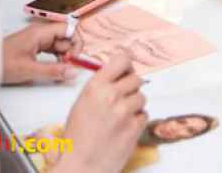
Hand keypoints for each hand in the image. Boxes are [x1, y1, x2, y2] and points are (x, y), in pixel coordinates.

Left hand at [1, 21, 82, 84]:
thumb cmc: (2, 63)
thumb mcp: (29, 70)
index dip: (76, 42)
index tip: (76, 58)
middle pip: (66, 36)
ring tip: (60, 71)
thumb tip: (73, 71)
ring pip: (60, 44)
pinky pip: (52, 49)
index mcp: (40, 32)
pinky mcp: (35, 47)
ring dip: (64, 56)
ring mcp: (38, 39)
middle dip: (70, 51)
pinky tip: (54, 69)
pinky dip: (57, 59)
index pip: (68, 29)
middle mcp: (41, 33)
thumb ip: (53, 71)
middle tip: (68, 67)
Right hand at [55, 53, 146, 172]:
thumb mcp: (83, 102)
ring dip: (135, 105)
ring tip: (121, 117)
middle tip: (123, 99)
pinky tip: (124, 128)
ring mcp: (125, 112)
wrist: (80, 166)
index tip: (126, 72)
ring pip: (141, 97)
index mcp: (96, 86)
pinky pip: (144, 115)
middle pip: (136, 78)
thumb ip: (101, 86)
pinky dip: (137, 120)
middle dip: (131, 88)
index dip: (126, 66)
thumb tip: (119, 75)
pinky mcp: (134, 128)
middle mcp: (111, 95)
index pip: (122, 60)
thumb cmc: (77, 137)